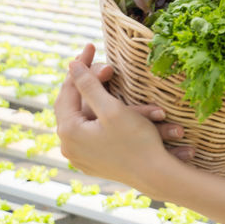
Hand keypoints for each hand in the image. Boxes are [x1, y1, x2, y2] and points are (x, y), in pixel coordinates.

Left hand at [55, 45, 190, 190]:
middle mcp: (68, 146)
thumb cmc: (136, 141)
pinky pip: (93, 132)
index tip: (90, 47)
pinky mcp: (93, 163)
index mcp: (68, 131)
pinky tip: (111, 105)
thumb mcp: (112, 108)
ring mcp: (80, 156)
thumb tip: (71, 65)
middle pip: (75, 104)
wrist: (156, 176)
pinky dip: (103, 116)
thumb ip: (89, 85)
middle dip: (92, 82)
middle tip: (105, 64)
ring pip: (87, 118)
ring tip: (112, 80)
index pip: (68, 91)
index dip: (79, 67)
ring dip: (101, 99)